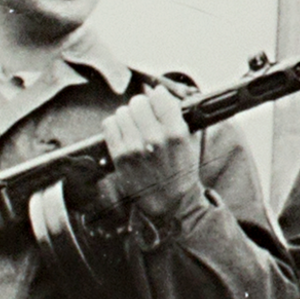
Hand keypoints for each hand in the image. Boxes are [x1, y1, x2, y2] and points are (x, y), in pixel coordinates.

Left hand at [103, 87, 203, 222]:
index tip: (158, 102)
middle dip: (142, 107)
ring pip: (122, 112)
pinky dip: (115, 125)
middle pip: (138, 102)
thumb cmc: (181, 171)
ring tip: (135, 127)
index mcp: (176, 132)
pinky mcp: (119, 156)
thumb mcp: (190, 142)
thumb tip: (161, 96)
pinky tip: (124, 134)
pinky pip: (109, 125)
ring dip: (128, 117)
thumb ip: (178, 117)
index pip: (159, 97)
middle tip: (145, 116)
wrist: (170, 203)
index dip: (158, 97)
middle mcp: (155, 138)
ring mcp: (135, 147)